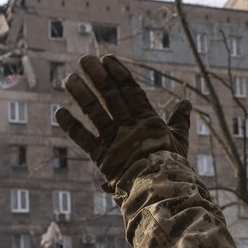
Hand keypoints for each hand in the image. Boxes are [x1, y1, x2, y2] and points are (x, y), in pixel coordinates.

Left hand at [55, 55, 191, 187]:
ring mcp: (115, 140)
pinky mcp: (103, 157)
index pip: (131, 91)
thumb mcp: (180, 141)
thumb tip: (187, 103)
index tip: (107, 58)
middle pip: (110, 96)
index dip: (119, 73)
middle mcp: (129, 126)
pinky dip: (71, 126)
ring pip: (95, 112)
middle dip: (97, 76)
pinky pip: (84, 140)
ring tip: (69, 78)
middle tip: (84, 59)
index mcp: (148, 120)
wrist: (162, 189)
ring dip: (81, 94)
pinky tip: (60, 111)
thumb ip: (180, 121)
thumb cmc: (172, 167)